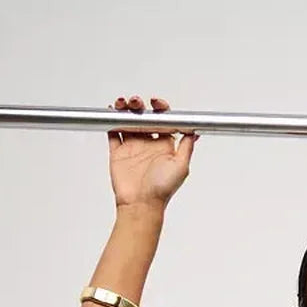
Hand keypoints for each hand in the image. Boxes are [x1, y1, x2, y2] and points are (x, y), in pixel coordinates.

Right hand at [108, 95, 198, 209]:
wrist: (141, 204)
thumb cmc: (162, 189)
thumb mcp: (181, 166)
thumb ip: (187, 146)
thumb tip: (194, 129)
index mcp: (164, 145)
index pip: (162, 120)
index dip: (160, 108)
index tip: (157, 103)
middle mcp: (148, 144)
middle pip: (143, 116)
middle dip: (139, 105)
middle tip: (136, 103)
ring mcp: (132, 147)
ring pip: (128, 120)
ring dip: (125, 108)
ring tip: (123, 104)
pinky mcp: (118, 152)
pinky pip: (114, 131)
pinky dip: (112, 119)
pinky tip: (113, 111)